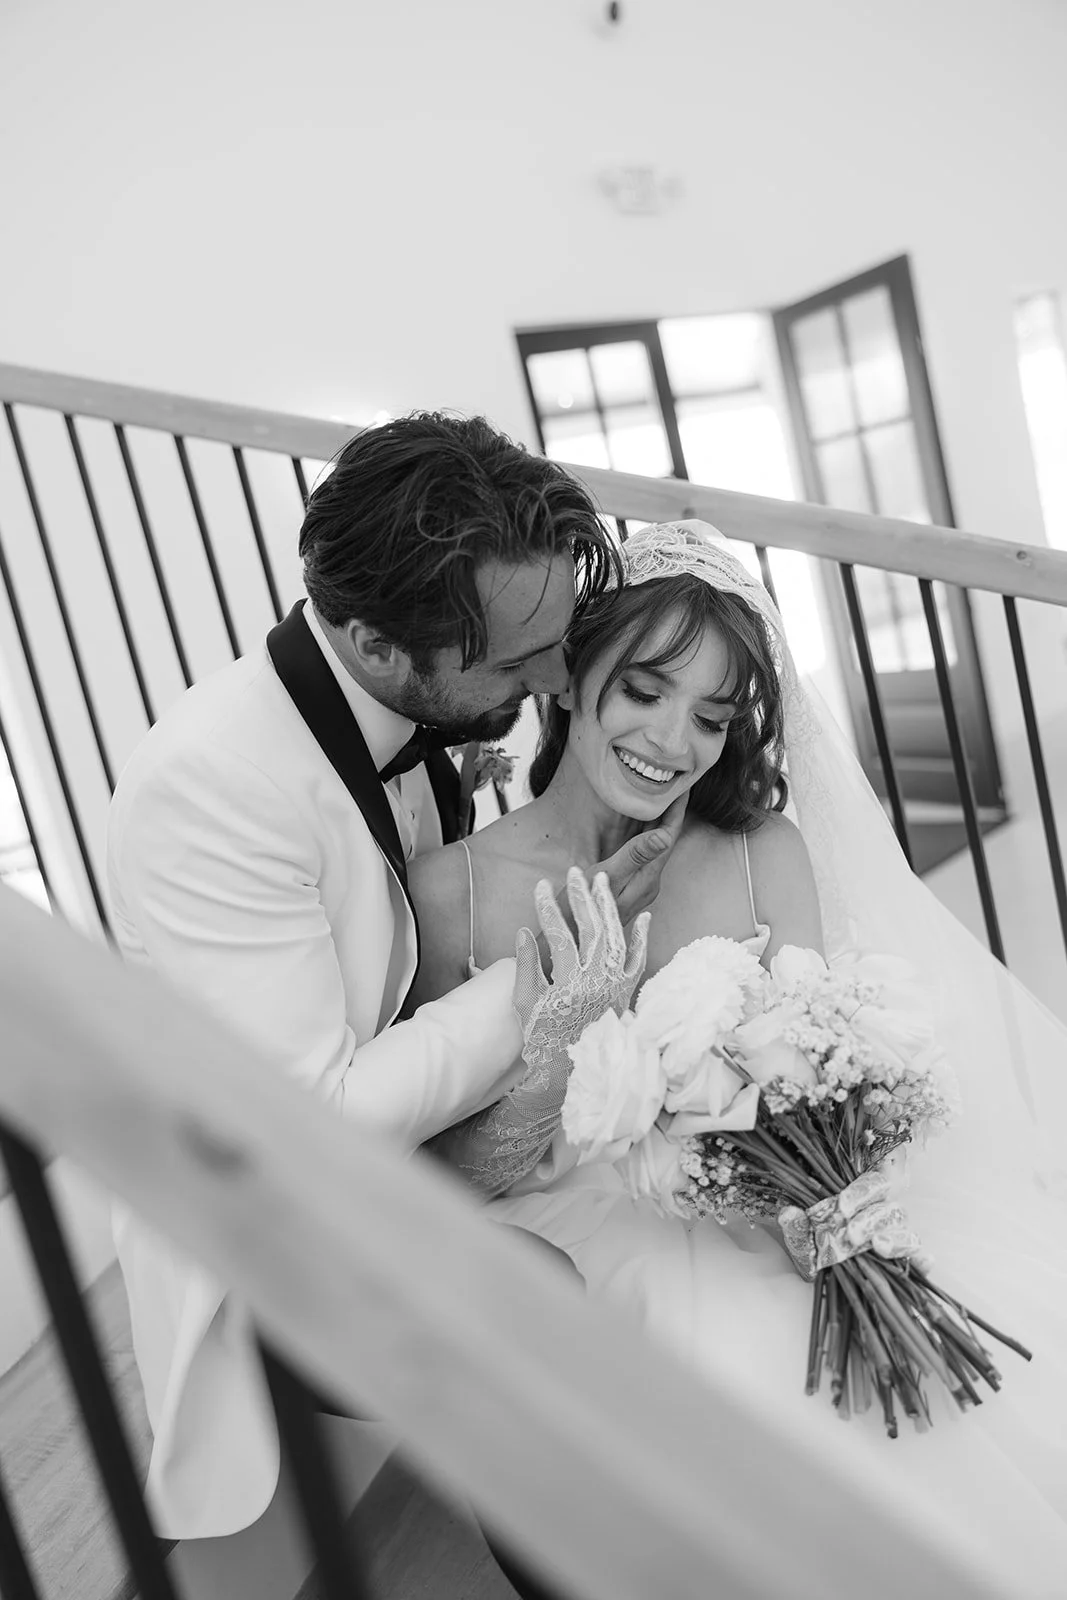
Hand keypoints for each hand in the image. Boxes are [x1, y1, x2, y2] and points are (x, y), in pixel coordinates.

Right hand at [513, 868, 649, 1069]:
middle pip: (592, 929)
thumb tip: (524, 931)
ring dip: (609, 907)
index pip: (559, 936)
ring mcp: (616, 987)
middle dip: (582, 897)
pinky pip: (638, 961)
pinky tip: (643, 916)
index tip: (541, 887)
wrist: (569, 1072)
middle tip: (575, 872)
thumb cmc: (541, 1038)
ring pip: (616, 937)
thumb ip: (525, 966)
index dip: (549, 909)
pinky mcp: (627, 993)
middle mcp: (597, 984)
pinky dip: (641, 938)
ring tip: (603, 880)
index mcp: (568, 985)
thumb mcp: (525, 1003)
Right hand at [593, 793, 686, 925]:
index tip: (684, 786)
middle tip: (676, 785)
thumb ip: (634, 857)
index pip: (669, 837)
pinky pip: (644, 856)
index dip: (677, 810)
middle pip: (666, 841)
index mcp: (647, 878)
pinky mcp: (629, 888)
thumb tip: (665, 837)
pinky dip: (646, 836)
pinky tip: (640, 828)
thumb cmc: (582, 909)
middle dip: (671, 813)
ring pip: (655, 848)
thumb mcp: (606, 878)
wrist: (569, 942)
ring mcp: (640, 888)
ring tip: (663, 800)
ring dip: (659, 824)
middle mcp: (648, 883)